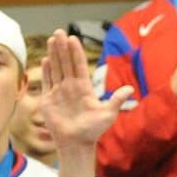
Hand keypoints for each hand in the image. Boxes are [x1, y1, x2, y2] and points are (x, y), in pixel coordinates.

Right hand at [41, 30, 132, 176]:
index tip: (73, 38)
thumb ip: (117, 101)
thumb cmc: (93, 131)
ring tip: (51, 39)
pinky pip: (47, 82)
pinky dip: (46, 71)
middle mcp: (71, 87)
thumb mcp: (108, 115)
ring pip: (56, 69)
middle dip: (62, 47)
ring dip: (53, 54)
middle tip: (59, 32)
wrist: (76, 145)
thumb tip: (130, 89)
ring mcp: (59, 93)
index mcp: (84, 88)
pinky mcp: (48, 101)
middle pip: (66, 62)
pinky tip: (45, 59)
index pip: (79, 65)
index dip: (76, 52)